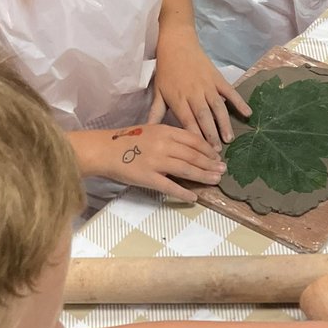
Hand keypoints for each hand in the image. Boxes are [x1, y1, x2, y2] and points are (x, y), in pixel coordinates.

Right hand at [85, 124, 226, 202]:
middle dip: (210, 163)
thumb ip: (168, 136)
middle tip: (222, 170)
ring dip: (203, 176)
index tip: (217, 156)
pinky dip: (183, 192)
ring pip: (186, 169)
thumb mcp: (150, 130)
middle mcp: (163, 145)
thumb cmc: (126, 141)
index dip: (207, 149)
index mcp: (164, 131)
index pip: (193, 139)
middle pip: (193, 155)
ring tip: (215, 181)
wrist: (104, 150)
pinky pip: (170, 186)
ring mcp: (156, 161)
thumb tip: (188, 147)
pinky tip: (193, 197)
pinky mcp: (148, 177)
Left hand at [150, 26, 250, 150]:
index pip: (188, 123)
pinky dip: (239, 102)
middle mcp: (194, 94)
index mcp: (179, 100)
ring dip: (224, 124)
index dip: (195, 138)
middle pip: (204, 118)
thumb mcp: (158, 92)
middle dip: (211, 136)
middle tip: (216, 153)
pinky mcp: (217, 78)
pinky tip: (247, 113)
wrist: (177, 43)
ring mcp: (208, 86)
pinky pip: (230, 91)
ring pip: (218, 108)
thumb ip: (156, 113)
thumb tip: (149, 131)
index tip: (200, 154)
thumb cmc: (166, 70)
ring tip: (228, 139)